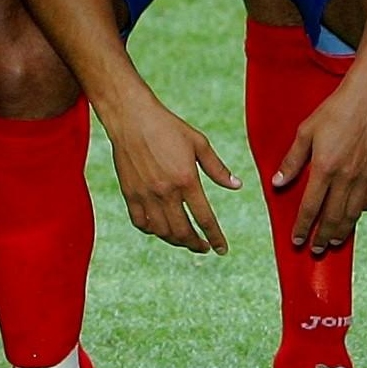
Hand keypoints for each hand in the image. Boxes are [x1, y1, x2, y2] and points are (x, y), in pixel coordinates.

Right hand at [108, 95, 237, 252]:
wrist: (132, 118)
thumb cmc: (168, 127)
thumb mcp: (199, 143)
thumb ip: (218, 168)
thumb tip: (237, 186)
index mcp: (186, 180)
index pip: (205, 219)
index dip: (215, 237)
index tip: (222, 249)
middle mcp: (166, 192)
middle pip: (183, 232)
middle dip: (196, 244)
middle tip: (204, 247)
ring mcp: (145, 195)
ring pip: (162, 232)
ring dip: (176, 241)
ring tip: (185, 240)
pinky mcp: (130, 194)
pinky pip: (141, 223)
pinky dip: (153, 231)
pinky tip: (161, 229)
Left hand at [272, 74, 366, 254]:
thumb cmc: (335, 111)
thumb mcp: (306, 132)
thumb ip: (292, 161)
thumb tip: (277, 184)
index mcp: (325, 168)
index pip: (311, 207)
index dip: (303, 227)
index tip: (297, 240)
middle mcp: (346, 178)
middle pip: (333, 218)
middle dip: (322, 237)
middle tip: (315, 250)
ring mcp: (365, 177)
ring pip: (353, 214)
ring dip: (342, 231)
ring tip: (333, 241)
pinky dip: (361, 212)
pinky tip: (355, 215)